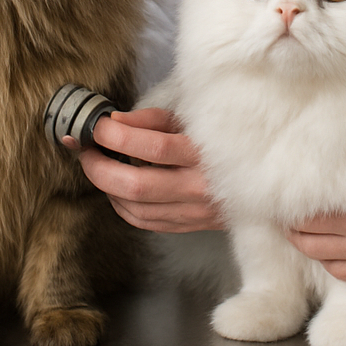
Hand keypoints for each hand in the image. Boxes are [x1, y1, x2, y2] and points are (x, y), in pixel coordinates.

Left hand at [74, 108, 224, 233]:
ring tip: (98, 166)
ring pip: (135, 208)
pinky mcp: (188, 226)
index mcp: (206, 154)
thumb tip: (115, 121)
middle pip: (136, 186)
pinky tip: (115, 188)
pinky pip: (143, 221)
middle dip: (99, 167)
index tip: (99, 125)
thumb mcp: (194, 120)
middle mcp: (200, 187)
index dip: (118, 136)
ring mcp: (194, 211)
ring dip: (106, 187)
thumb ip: (154, 119)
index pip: (154, 147)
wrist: (259, 179)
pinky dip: (121, 205)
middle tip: (86, 149)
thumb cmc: (221, 141)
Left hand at [285, 166, 345, 283]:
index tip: (285, 195)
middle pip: (310, 235)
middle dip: (293, 225)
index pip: (312, 211)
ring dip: (305, 243)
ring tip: (296, 231)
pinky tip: (323, 248)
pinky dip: (327, 260)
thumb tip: (328, 161)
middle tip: (284, 214)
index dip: (293, 205)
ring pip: (322, 256)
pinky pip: (343, 273)